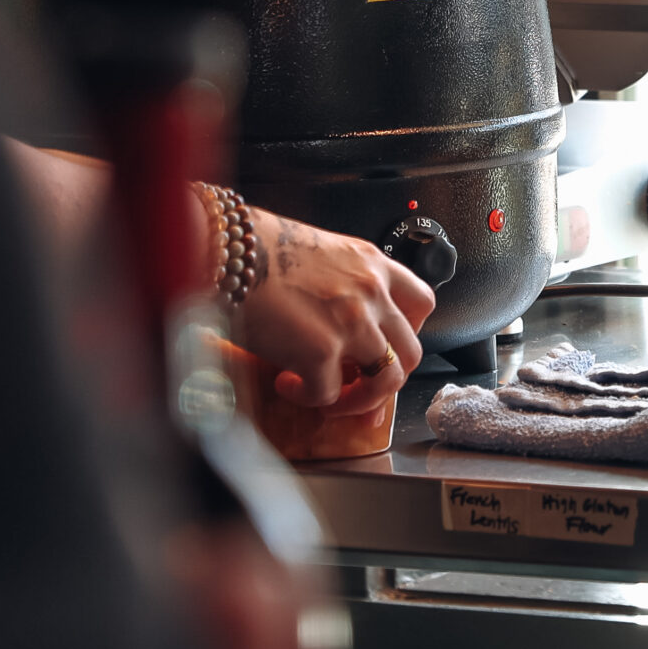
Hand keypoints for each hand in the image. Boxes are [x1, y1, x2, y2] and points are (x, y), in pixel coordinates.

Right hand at [237, 212, 434, 415]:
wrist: (225, 250)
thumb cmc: (256, 249)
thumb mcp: (318, 255)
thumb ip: (341, 287)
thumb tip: (335, 326)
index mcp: (372, 264)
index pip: (422, 303)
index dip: (408, 333)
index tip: (387, 346)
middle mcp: (371, 292)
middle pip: (412, 351)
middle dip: (387, 377)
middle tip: (358, 386)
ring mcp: (352, 323)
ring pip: (386, 381)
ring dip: (359, 400)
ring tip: (330, 398)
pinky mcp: (321, 351)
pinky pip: (329, 394)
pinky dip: (309, 398)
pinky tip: (287, 384)